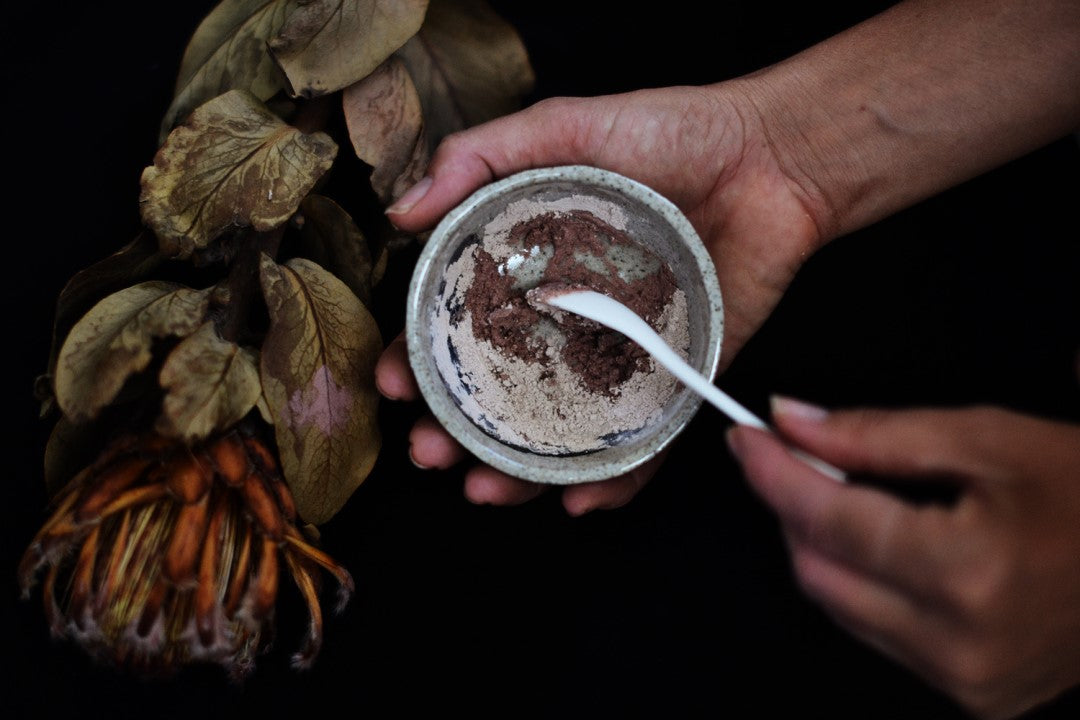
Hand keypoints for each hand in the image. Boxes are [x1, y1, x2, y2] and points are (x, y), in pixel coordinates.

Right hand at [377, 85, 826, 512]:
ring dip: (518, 474)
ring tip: (485, 491)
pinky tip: (580, 503)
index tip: (395, 384)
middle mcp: (567, 324)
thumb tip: (399, 214)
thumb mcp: (560, 128)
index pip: (463, 329)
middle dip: (456, 435)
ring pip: (561, 434)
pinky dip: (613, 483)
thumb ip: (477, 161)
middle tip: (430, 454)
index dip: (421, 360)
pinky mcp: (677, 383)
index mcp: (532, 275)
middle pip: (502, 395)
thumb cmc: (665, 132)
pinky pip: (644, 447)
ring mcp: (620, 359)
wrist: (768, 158)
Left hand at [727, 397, 1079, 718]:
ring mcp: (967, 680)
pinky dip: (863, 583)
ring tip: (854, 495)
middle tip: (795, 456)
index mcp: (966, 572)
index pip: (826, 521)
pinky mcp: (974, 695)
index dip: (773, 472)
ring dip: (825, 546)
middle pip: (817, 571)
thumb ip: (875, 434)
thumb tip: (791, 421)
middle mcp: (959, 643)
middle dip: (793, 508)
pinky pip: (879, 635)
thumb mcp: (987, 440)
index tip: (746, 437)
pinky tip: (887, 544)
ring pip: (839, 607)